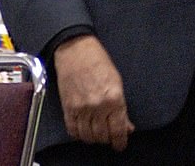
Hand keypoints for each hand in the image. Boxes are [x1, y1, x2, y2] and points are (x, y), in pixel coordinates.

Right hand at [54, 35, 134, 150]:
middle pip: (103, 136)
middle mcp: (97, 106)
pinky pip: (73, 131)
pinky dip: (79, 134)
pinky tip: (84, 128)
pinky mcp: (68, 109)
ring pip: (88, 137)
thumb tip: (127, 127)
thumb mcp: (117, 81)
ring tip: (98, 131)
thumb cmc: (99, 61)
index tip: (121, 144)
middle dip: (108, 138)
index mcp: (114, 98)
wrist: (76, 50)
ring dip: (94, 137)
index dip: (120, 141)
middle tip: (110, 134)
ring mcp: (81, 109)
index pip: (118, 130)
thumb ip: (122, 107)